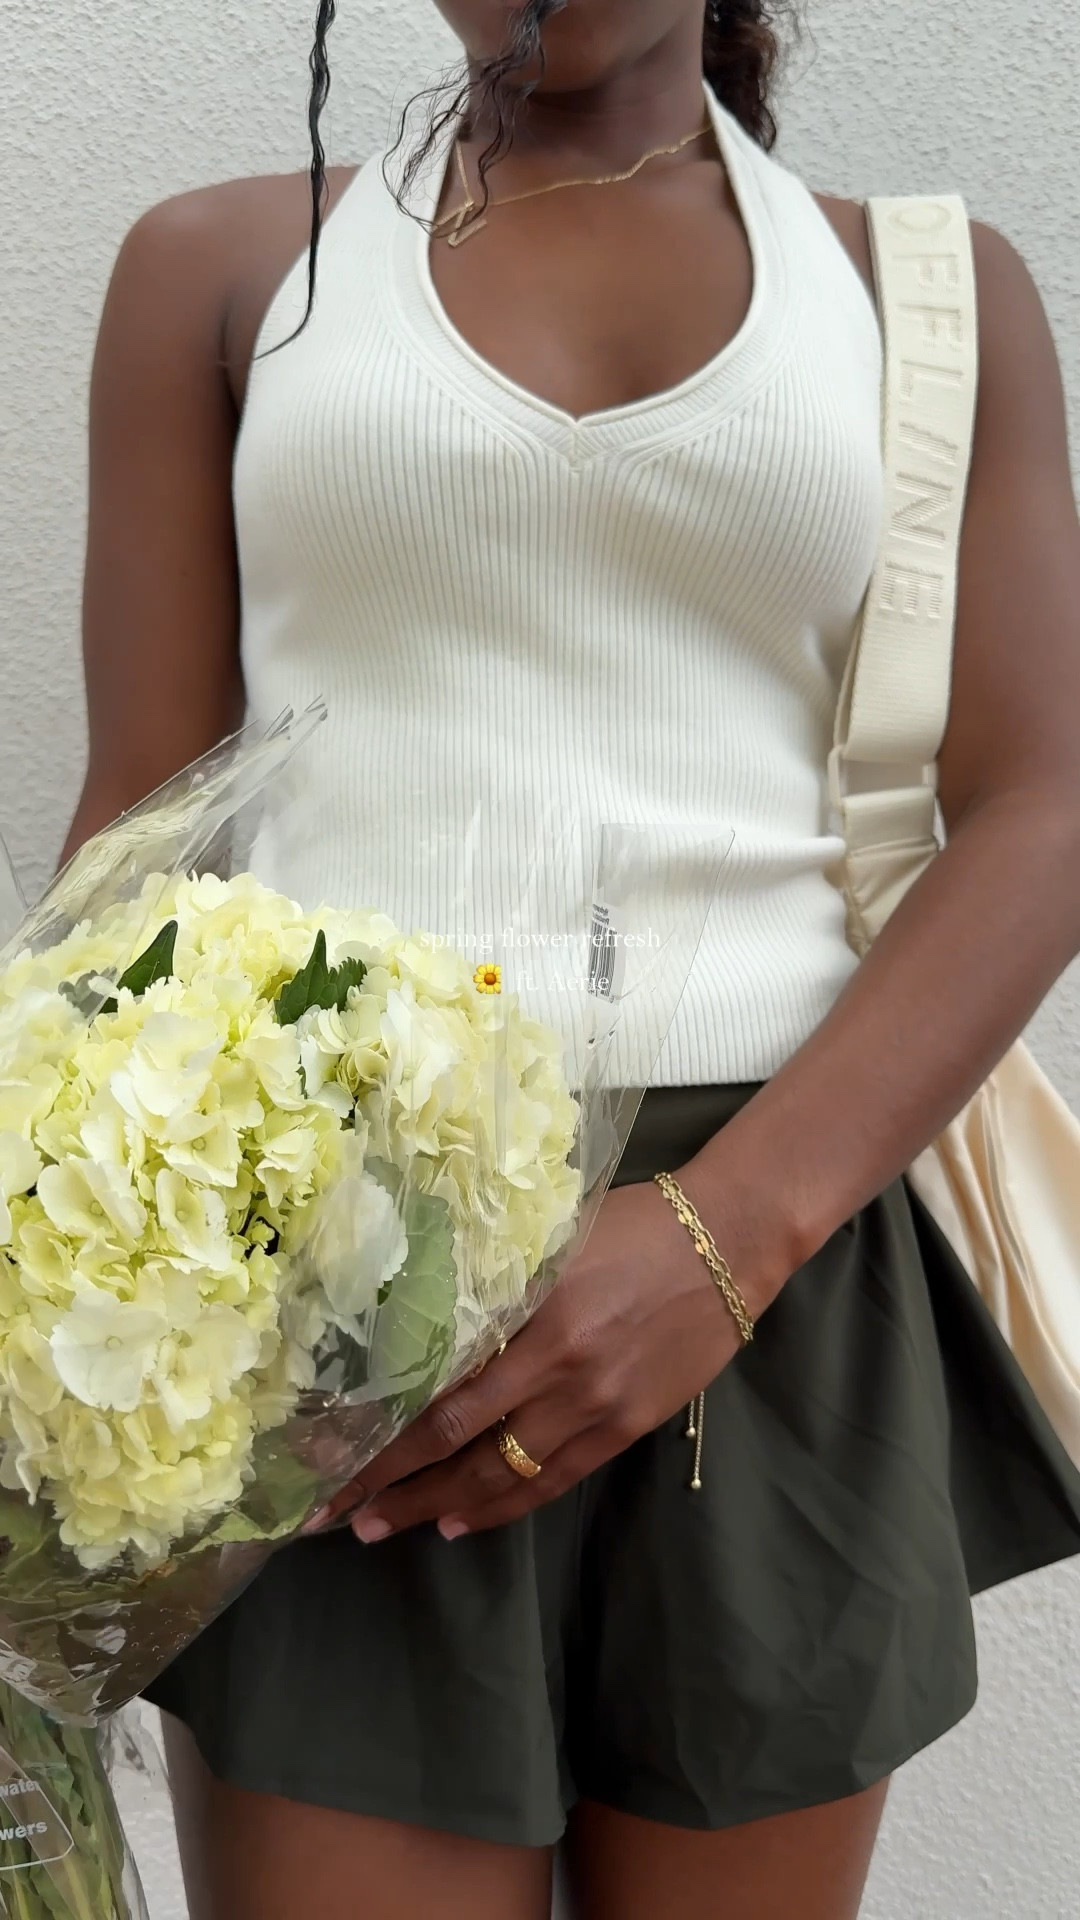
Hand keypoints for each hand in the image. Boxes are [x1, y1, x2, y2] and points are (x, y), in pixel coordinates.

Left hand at [313, 1171, 764, 1544]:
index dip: (382, 1430)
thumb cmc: (633, 1225)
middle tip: (332, 1513)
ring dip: (436, 1506)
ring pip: (499, 1473)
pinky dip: (503, 1505)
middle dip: (390, 1483)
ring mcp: (593, 1405)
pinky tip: (461, 1523)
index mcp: (529, 1313)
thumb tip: (426, 1321)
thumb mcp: (552, 1241)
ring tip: (381, 1527)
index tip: (330, 1456)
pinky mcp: (625, 1426)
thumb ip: (496, 1287)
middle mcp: (556, 1369)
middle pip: (455, 1441)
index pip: (438, 1389)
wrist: (729, 1241)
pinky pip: (552, 1479)